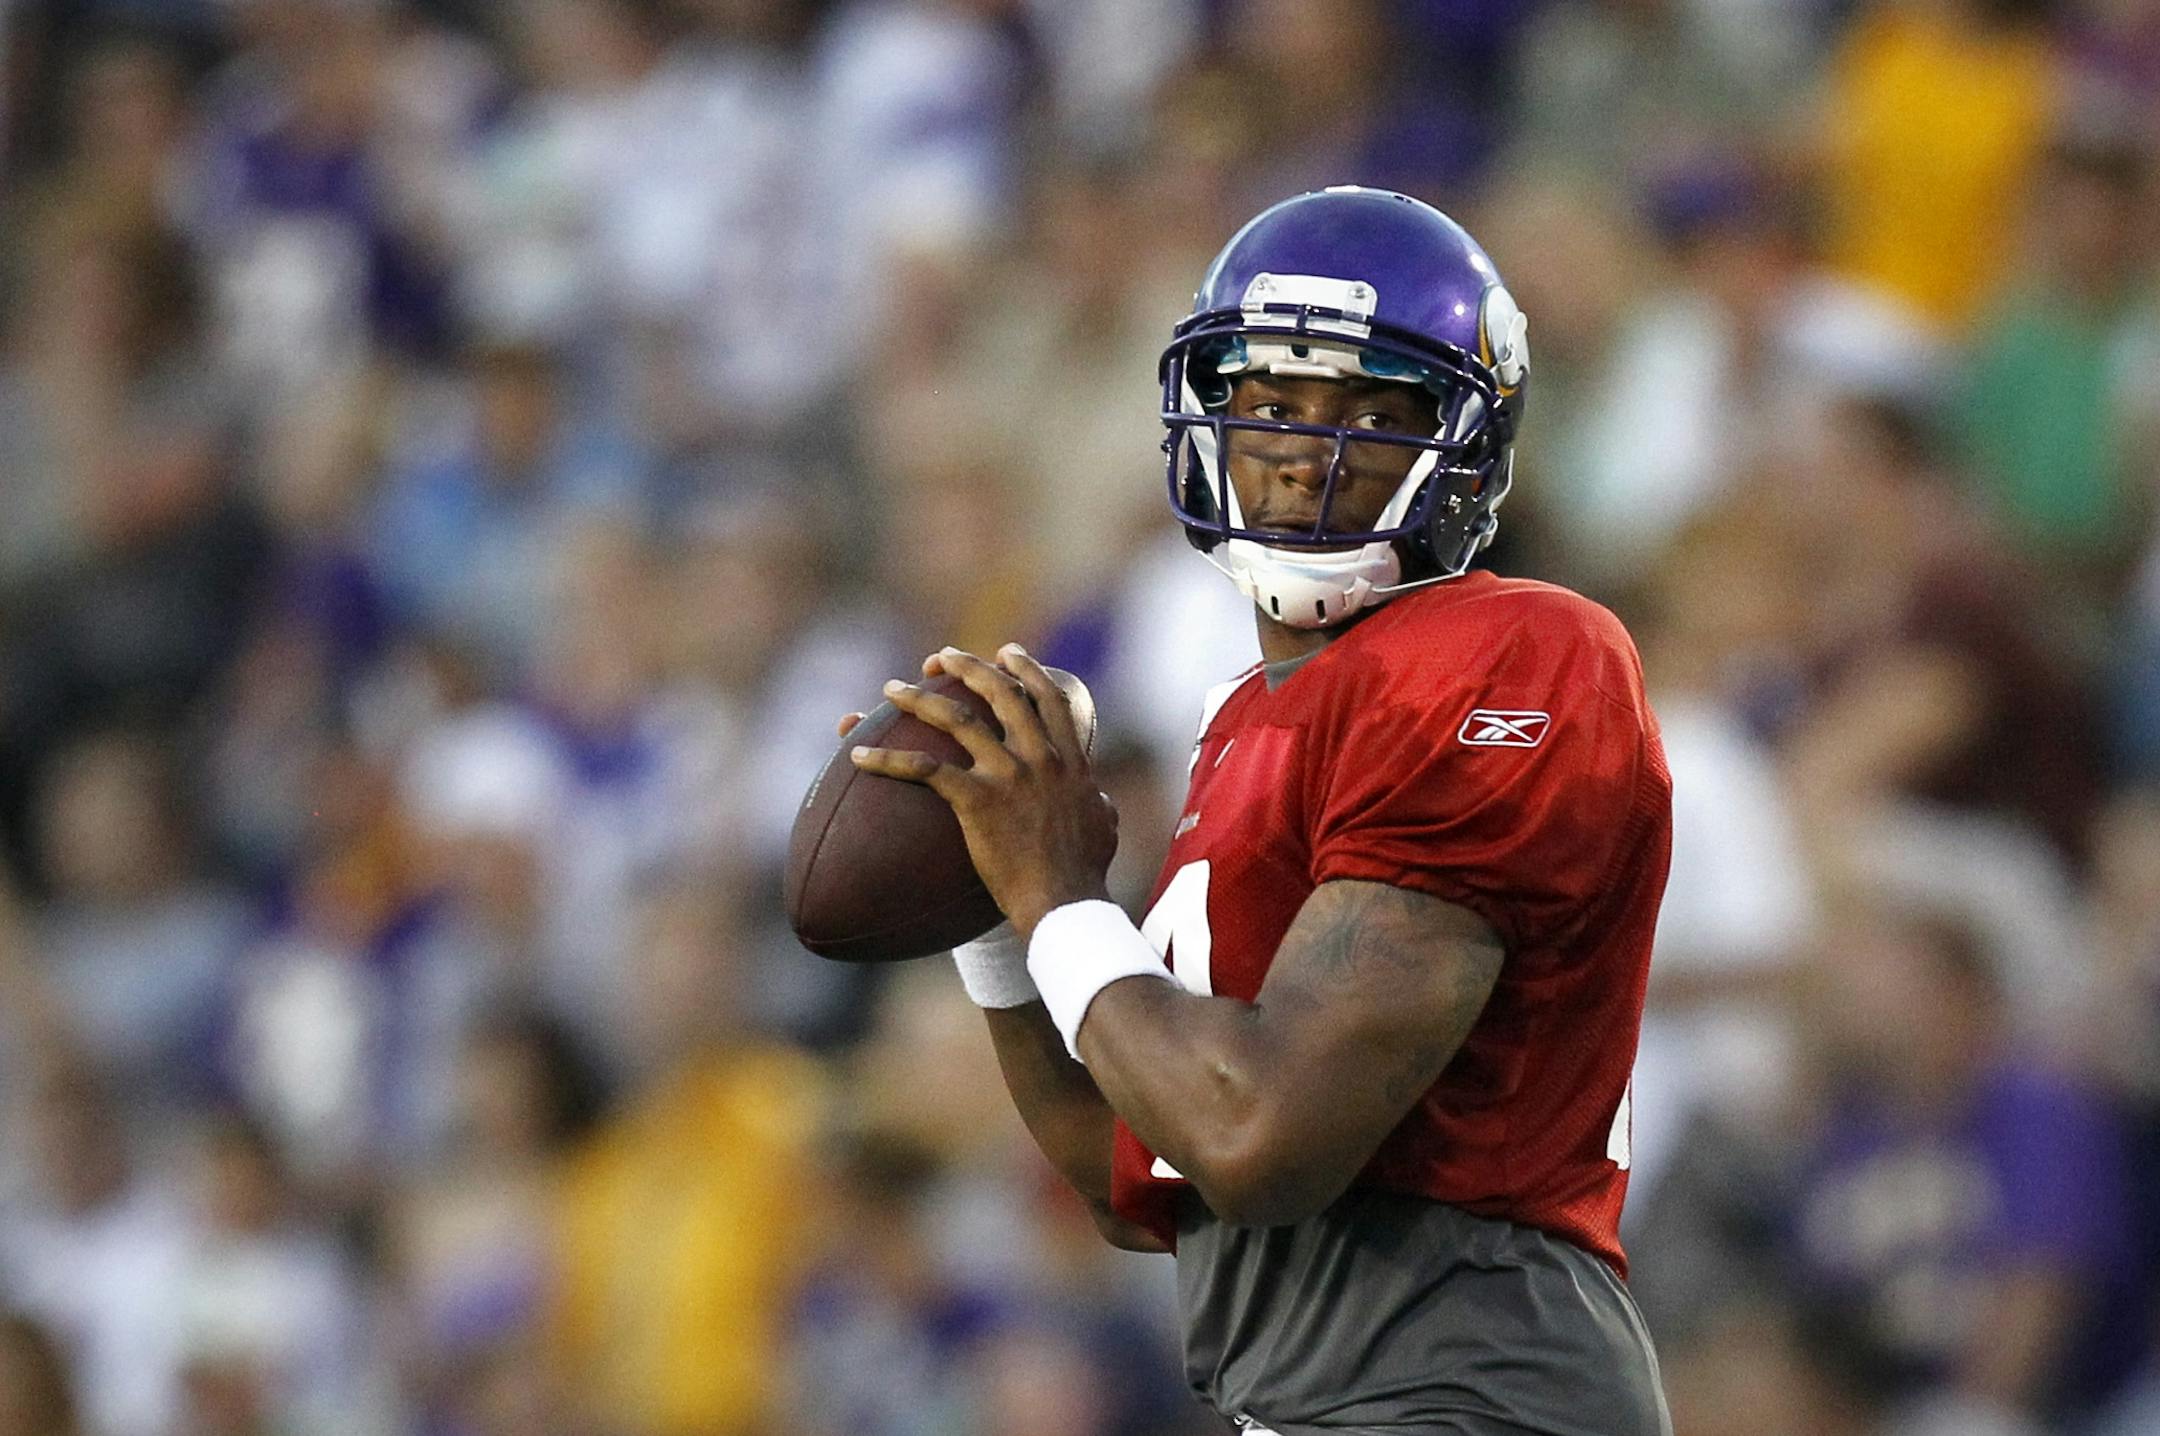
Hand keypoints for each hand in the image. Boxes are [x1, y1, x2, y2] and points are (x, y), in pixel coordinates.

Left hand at [850, 644, 1116, 936]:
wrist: (1065, 902)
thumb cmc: (1085, 874)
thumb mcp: (1104, 827)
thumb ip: (1100, 804)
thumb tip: (1101, 800)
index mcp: (1070, 760)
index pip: (1050, 699)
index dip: (1027, 670)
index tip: (1007, 653)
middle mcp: (1039, 758)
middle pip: (1000, 694)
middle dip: (969, 667)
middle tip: (942, 657)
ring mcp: (1008, 777)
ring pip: (957, 720)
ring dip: (920, 699)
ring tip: (892, 688)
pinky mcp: (977, 801)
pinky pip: (924, 771)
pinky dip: (887, 760)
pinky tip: (856, 756)